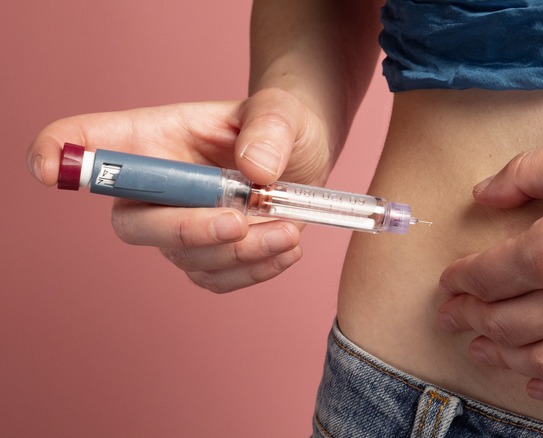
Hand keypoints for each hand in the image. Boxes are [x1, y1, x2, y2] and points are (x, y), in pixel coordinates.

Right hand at [28, 88, 334, 292]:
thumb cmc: (281, 126)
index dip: (61, 153)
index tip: (46, 166)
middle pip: (134, 224)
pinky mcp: (209, 257)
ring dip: (240, 253)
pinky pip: (217, 279)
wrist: (304, 158)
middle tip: (237, 223)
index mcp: (159, 139)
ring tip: (288, 230)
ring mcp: (180, 227)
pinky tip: (287, 247)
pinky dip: (255, 271)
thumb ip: (270, 130)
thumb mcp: (284, 112)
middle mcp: (159, 188)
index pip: (96, 144)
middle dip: (185, 230)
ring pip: (185, 258)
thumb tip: (256, 171)